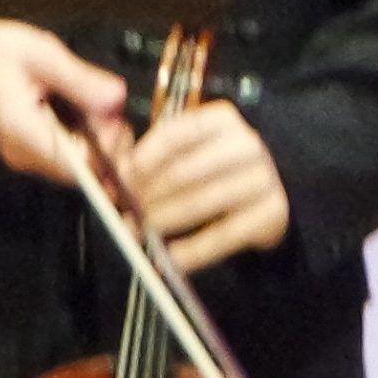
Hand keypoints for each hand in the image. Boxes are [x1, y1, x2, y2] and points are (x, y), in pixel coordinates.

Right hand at [0, 19, 128, 185]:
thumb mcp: (41, 54)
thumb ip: (80, 79)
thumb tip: (115, 98)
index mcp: (22, 131)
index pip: (77, 167)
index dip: (106, 151)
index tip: (112, 121)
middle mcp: (22, 153)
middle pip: (81, 170)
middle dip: (104, 142)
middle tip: (107, 107)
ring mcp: (24, 155)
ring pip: (76, 165)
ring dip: (95, 139)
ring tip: (92, 104)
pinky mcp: (27, 150)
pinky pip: (65, 156)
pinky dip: (82, 138)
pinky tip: (79, 111)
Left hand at [123, 101, 289, 270]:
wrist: (266, 195)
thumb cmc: (210, 168)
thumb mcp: (181, 152)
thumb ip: (143, 155)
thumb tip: (105, 169)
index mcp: (220, 119)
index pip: (172, 135)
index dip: (140, 159)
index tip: (118, 180)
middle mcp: (246, 144)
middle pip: (182, 171)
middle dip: (146, 195)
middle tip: (124, 213)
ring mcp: (263, 178)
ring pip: (200, 203)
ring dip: (163, 221)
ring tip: (139, 232)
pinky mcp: (272, 212)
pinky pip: (223, 235)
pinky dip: (193, 250)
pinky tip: (172, 257)